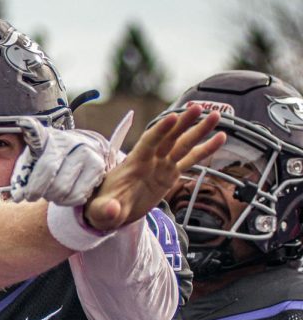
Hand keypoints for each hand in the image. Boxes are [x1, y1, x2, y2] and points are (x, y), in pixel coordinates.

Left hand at [10, 118, 115, 205]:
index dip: (30, 130)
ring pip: (62, 189)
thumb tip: (17, 197)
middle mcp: (69, 141)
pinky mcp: (98, 167)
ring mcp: (86, 153)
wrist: (87, 149)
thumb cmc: (54, 157)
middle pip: (48, 171)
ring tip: (51, 192)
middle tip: (34, 194)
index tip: (23, 125)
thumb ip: (23, 174)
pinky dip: (66, 201)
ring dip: (52, 197)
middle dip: (36, 190)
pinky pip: (77, 196)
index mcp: (49, 136)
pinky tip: (65, 194)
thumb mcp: (35, 158)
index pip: (37, 133)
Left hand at [84, 103, 223, 229]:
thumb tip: (112, 210)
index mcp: (133, 164)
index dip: (159, 131)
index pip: (148, 143)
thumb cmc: (102, 208)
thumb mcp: (101, 211)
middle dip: (183, 123)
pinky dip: (205, 150)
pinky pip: (190, 160)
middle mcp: (149, 161)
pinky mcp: (169, 175)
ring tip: (215, 116)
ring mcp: (161, 166)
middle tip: (198, 107)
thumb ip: (107, 210)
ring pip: (182, 145)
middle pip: (169, 138)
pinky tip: (219, 138)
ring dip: (198, 131)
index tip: (172, 117)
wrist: (108, 211)